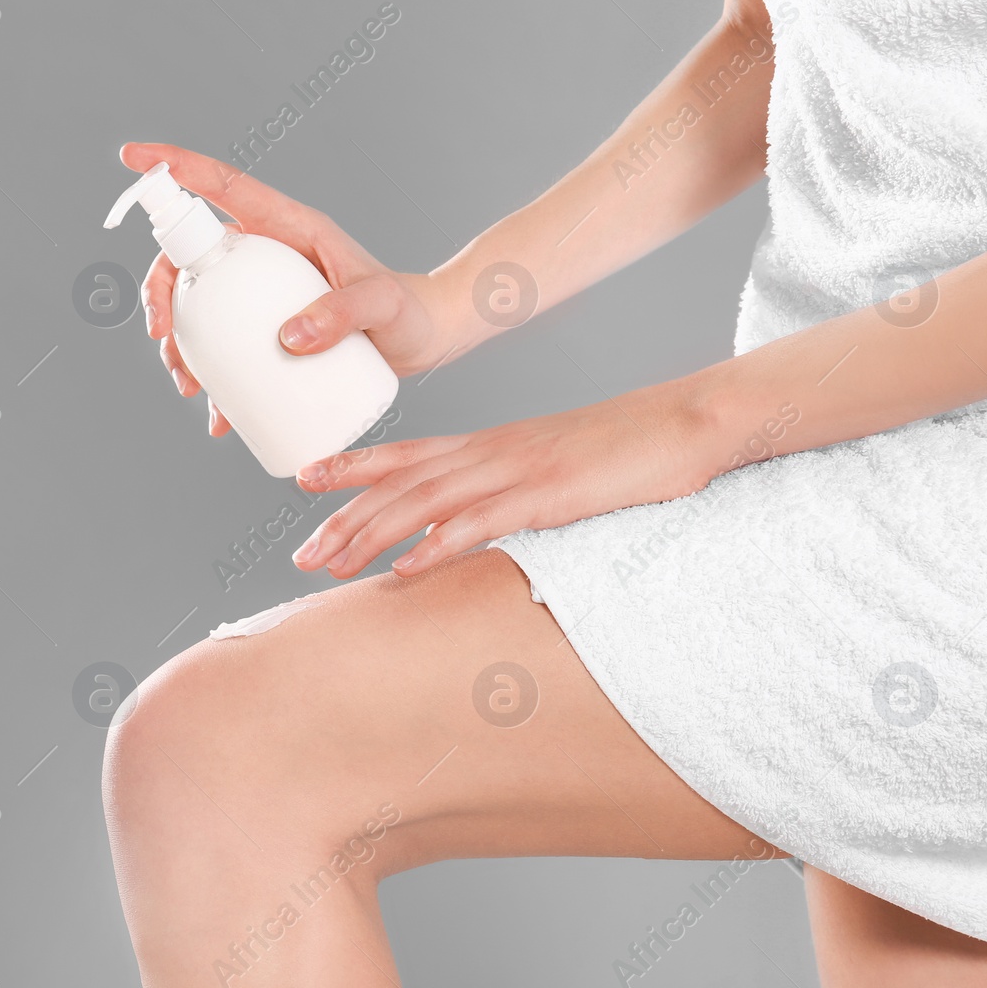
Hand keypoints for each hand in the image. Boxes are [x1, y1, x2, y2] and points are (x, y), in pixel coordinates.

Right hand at [121, 142, 469, 435]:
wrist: (426, 341)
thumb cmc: (410, 312)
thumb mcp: (383, 307)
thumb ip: (343, 313)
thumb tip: (288, 338)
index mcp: (287, 228)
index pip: (222, 187)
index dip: (175, 168)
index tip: (134, 159)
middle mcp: (268, 256)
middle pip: (191, 258)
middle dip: (161, 293)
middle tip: (163, 339)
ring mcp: (265, 295)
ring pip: (200, 308)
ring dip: (181, 346)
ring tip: (191, 389)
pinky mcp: (270, 331)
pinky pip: (228, 351)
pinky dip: (216, 384)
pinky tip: (219, 417)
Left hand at [289, 384, 715, 578]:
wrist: (687, 420)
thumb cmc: (626, 449)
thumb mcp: (555, 465)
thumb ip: (512, 487)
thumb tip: (479, 519)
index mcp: (492, 444)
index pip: (407, 453)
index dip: (353, 465)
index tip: (304, 477)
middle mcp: (493, 452)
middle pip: (402, 485)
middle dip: (344, 518)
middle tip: (299, 554)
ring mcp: (519, 471)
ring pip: (427, 502)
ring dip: (372, 534)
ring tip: (330, 564)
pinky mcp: (552, 495)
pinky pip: (486, 522)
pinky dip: (442, 544)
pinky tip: (409, 567)